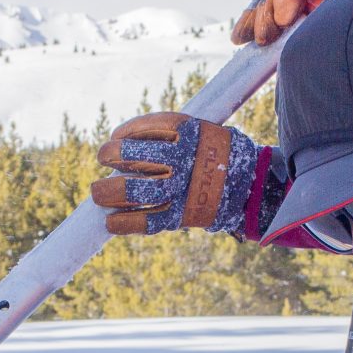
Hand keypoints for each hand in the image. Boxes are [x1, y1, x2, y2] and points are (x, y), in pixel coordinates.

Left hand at [92, 115, 280, 238]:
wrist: (254, 188)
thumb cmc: (222, 156)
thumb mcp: (204, 132)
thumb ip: (172, 134)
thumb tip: (128, 141)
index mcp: (190, 133)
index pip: (147, 128)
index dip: (126, 132)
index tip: (117, 137)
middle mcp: (183, 161)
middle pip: (134, 157)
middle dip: (112, 156)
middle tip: (104, 157)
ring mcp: (181, 190)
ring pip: (135, 191)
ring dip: (109, 192)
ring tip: (98, 192)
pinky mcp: (181, 216)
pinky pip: (147, 222)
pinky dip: (124, 224)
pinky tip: (110, 222)